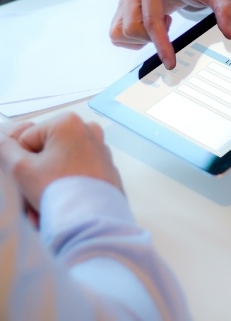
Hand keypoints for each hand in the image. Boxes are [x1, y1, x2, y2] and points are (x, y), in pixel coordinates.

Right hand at [0, 113, 122, 210]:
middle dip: (36, 177)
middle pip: (46, 153)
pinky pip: (78, 174)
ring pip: (61, 165)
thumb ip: (5, 150)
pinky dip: (68, 187)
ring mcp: (100, 148)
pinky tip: (63, 205)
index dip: (22, 163)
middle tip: (33, 199)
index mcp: (68, 122)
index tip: (27, 181)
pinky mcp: (106, 166)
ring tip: (47, 206)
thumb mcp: (21, 169)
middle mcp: (88, 130)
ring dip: (49, 185)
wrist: (94, 221)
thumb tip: (1, 140)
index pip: (27, 140)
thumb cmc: (60, 192)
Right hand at [110, 0, 230, 68]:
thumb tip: (229, 33)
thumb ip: (225, 10)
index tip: (171, 63)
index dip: (161, 45)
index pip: (151, 21)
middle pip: (132, 29)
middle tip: (171, 25)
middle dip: (152, 38)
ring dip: (141, 38)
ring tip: (161, 23)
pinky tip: (152, 24)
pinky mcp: (122, 5)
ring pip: (120, 32)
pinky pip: (117, 32)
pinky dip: (134, 37)